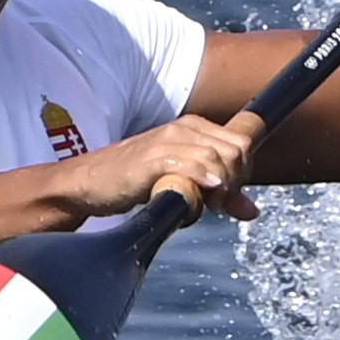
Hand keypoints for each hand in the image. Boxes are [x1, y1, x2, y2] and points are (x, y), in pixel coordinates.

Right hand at [56, 114, 257, 222]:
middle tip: (216, 203)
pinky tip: (206, 192)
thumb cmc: (133, 182)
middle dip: (236, 181)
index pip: (243, 142)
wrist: (87, 183)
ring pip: (219, 157)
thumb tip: (252, 211)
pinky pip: (191, 163)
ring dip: (220, 187)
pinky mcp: (152, 158)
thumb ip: (219, 193)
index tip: (228, 194)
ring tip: (203, 205)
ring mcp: (167, 141)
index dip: (245, 171)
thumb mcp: (182, 184)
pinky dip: (204, 178)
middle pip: (237, 150)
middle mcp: (184, 128)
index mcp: (194, 128)